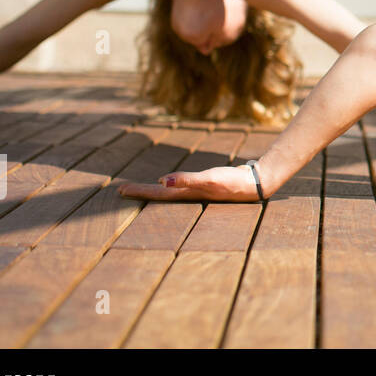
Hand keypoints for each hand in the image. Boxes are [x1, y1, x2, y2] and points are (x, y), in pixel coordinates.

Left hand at [118, 164, 261, 202]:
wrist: (255, 184)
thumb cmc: (231, 182)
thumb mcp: (209, 179)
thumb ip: (185, 180)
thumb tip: (160, 181)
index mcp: (185, 194)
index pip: (156, 194)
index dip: (138, 192)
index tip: (120, 190)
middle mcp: (188, 195)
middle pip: (159, 194)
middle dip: (141, 192)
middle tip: (122, 190)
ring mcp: (197, 192)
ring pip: (169, 192)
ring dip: (154, 190)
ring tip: (143, 188)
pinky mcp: (205, 187)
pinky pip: (181, 186)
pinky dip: (171, 185)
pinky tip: (171, 184)